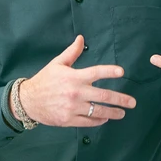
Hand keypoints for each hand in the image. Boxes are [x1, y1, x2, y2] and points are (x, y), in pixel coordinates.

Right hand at [19, 35, 136, 126]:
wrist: (27, 101)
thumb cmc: (45, 80)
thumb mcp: (57, 64)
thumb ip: (72, 52)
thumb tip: (81, 38)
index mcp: (73, 77)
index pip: (95, 72)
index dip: (109, 71)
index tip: (122, 72)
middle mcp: (75, 92)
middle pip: (103, 96)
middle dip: (120, 99)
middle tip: (132, 102)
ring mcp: (72, 107)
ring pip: (98, 111)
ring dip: (113, 112)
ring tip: (123, 112)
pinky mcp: (68, 120)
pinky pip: (88, 122)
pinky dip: (98, 121)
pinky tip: (105, 118)